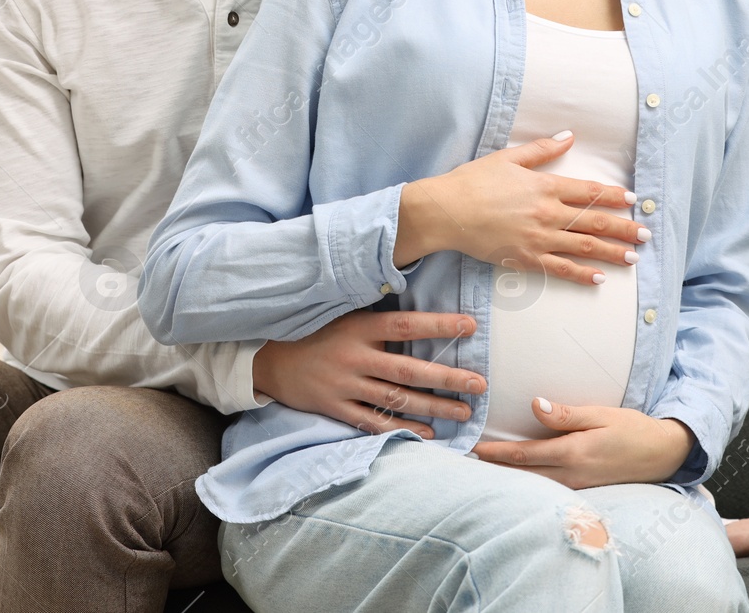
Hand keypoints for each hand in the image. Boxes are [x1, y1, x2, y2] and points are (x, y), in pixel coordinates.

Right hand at [253, 309, 485, 437]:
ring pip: (396, 399)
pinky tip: (427, 434)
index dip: (438, 324)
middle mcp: (354, 357)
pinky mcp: (336, 408)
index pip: (405, 325)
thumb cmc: (314, 332)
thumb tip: (419, 315)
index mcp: (358, 328)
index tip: (470, 325)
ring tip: (463, 412)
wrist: (268, 359)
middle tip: (479, 384)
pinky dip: (401, 428)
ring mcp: (344, 385)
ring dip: (433, 407)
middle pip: (408, 370)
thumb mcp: (342, 314)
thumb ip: (377, 319)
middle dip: (447, 378)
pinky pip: (373, 422)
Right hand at [395, 131, 644, 286]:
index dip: (613, 195)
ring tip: (632, 257)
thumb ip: (542, 149)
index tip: (632, 200)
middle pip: (595, 221)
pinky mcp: (526, 258)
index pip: (589, 191)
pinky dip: (581, 274)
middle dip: (624, 228)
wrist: (446, 211)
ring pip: (584, 246)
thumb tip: (569, 136)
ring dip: (611, 252)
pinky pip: (560, 268)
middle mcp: (548, 213)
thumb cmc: (473, 181)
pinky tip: (598, 278)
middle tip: (646, 234)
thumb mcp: (508, 158)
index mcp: (545, 186)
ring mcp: (539, 238)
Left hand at [470, 401, 693, 488]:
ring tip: (484, 472)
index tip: (472, 449)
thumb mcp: (601, 414)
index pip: (524, 455)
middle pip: (523, 475)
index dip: (495, 453)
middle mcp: (573, 476)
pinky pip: (549, 490)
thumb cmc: (634, 430)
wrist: (665, 455)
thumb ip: (566, 414)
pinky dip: (529, 484)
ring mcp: (578, 487)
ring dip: (509, 479)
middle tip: (466, 463)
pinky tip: (518, 480)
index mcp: (574, 453)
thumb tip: (534, 405)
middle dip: (494, 470)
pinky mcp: (584, 491)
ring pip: (534, 486)